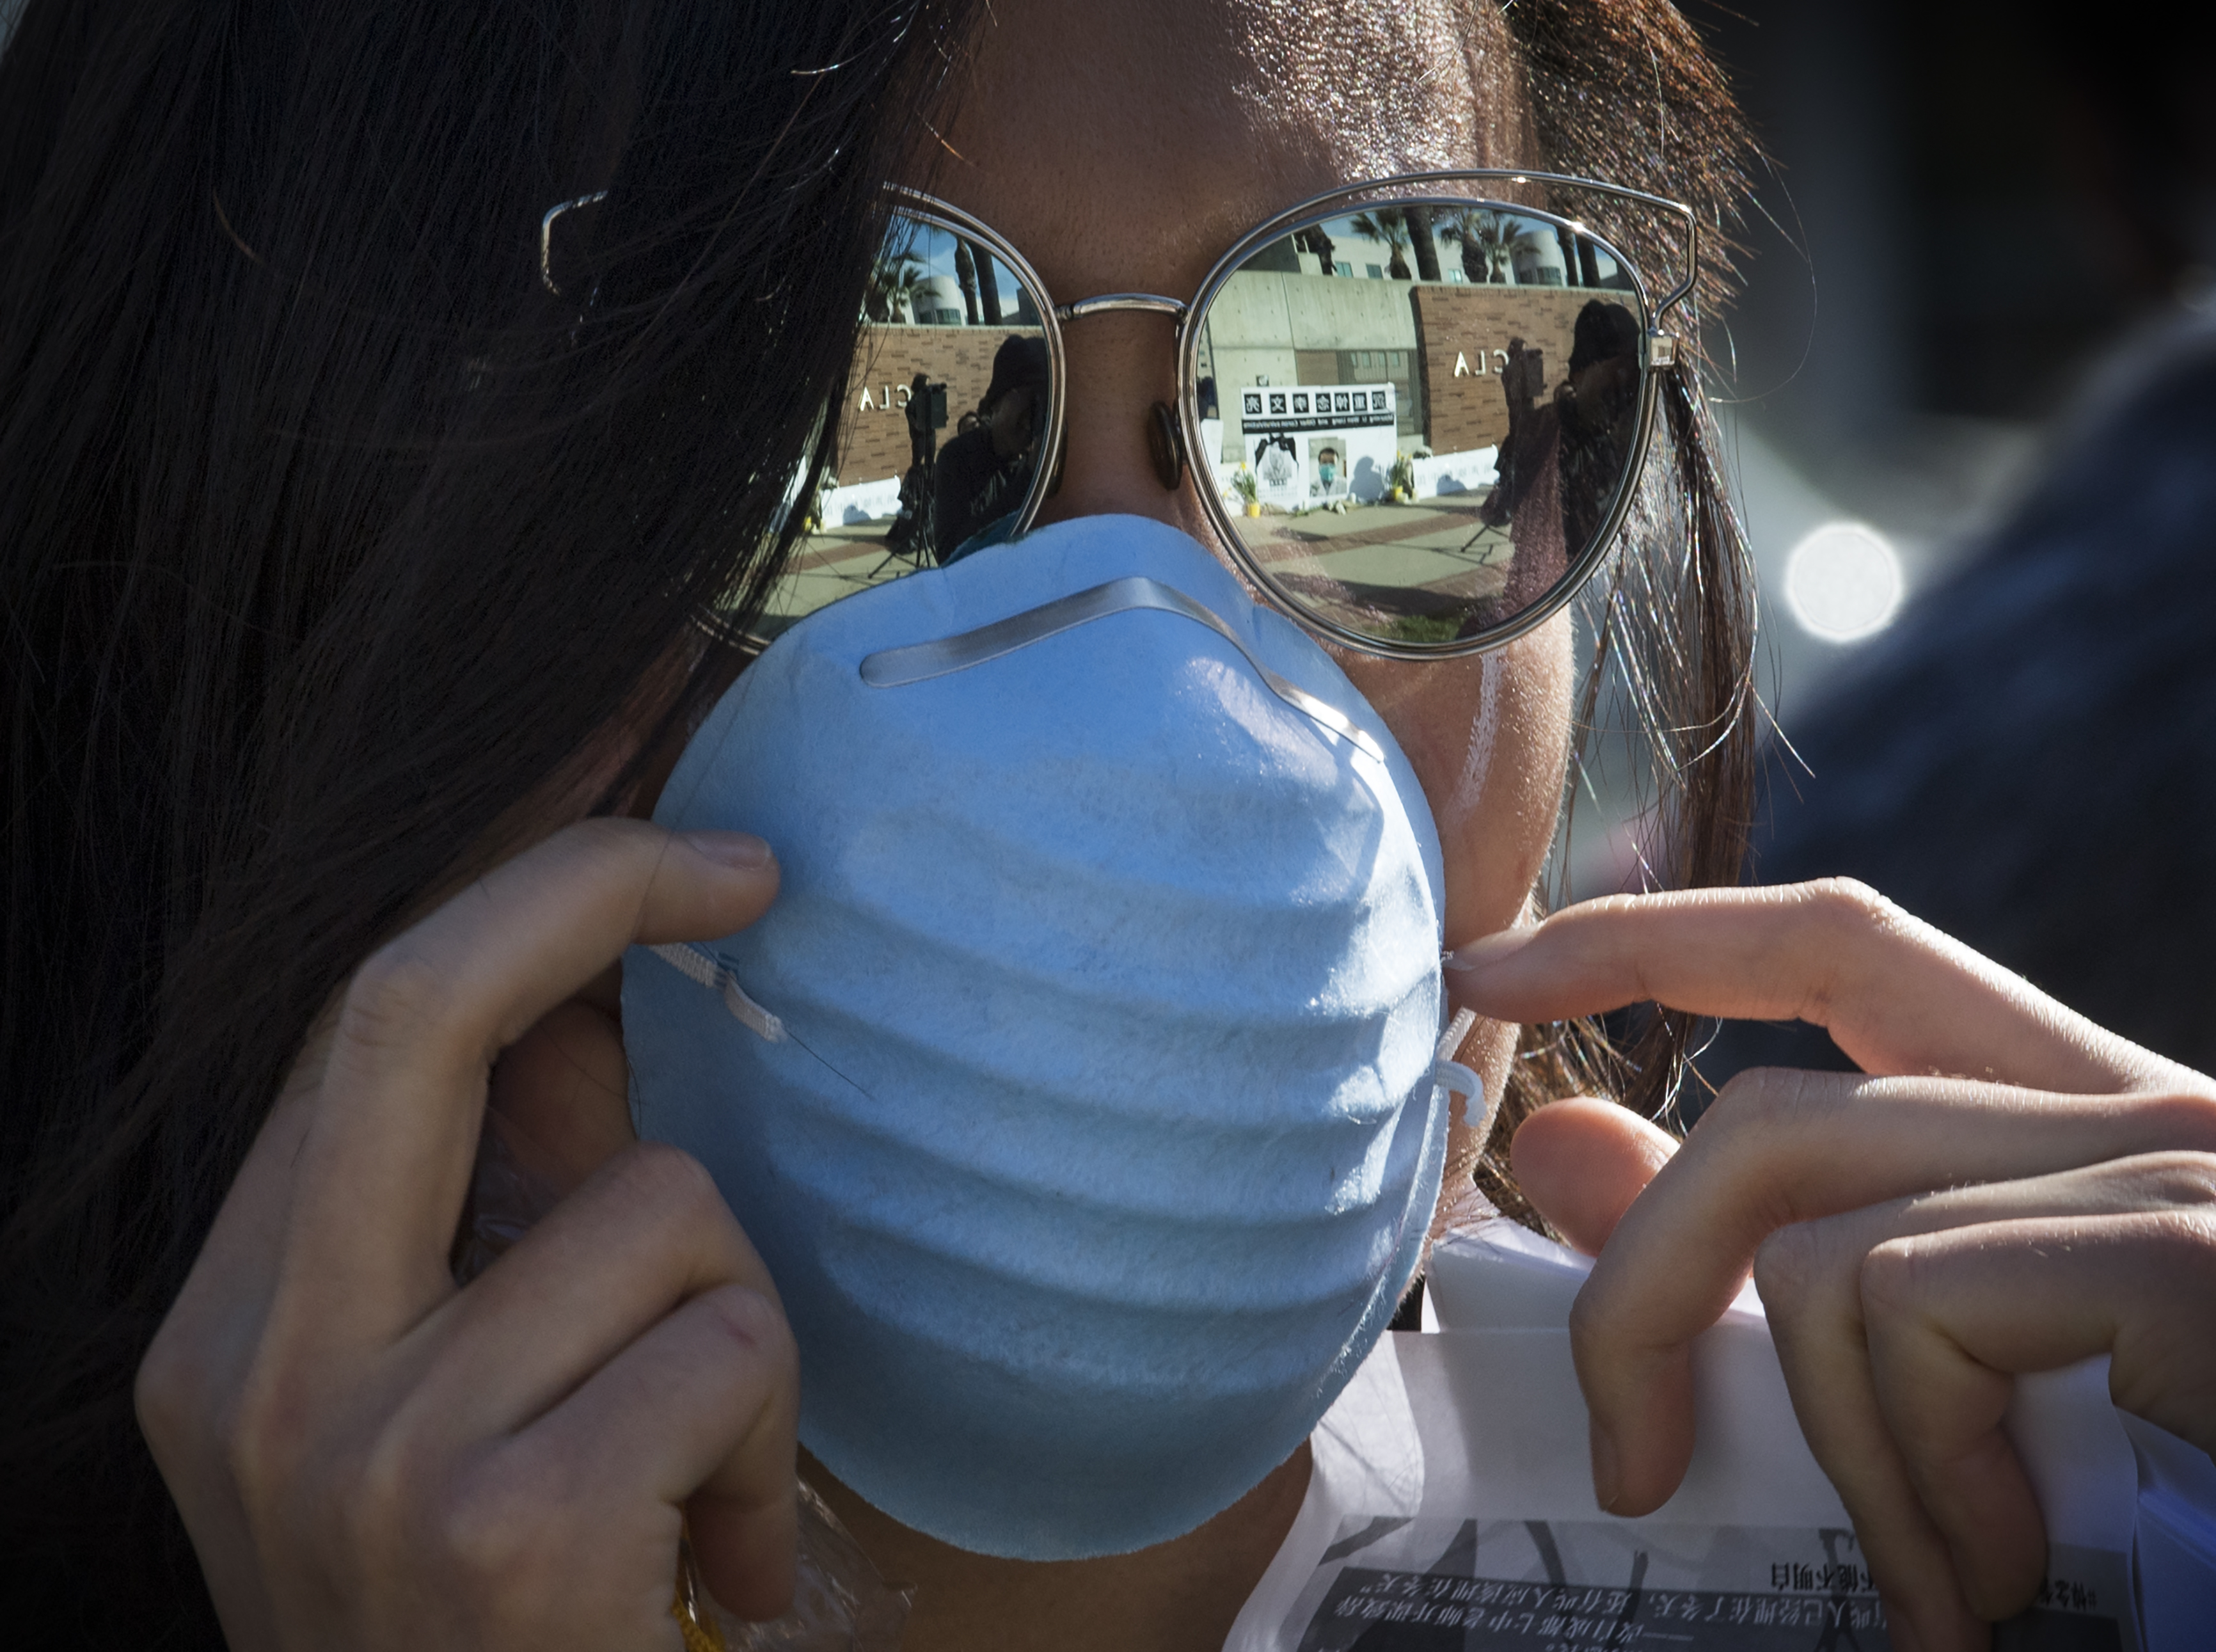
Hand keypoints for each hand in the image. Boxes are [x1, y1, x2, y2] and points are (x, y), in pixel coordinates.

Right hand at [136, 819, 794, 1651]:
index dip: (504, 859)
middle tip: (750, 875)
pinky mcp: (497, 1529)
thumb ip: (509, 1223)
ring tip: (708, 1483)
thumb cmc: (504, 1622)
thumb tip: (611, 998)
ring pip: (666, 1213)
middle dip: (598, 884)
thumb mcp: (453, 1411)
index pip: (358, 1012)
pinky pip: (728, 1351)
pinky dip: (771, 1449)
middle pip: (417, 1003)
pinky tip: (721, 1560)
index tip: (634, 747)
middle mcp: (252, 1365)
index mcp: (235, 1321)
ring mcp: (359, 1450)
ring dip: (744, 1339)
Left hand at [1450, 879, 2215, 1651]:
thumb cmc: (2189, 1518)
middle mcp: (2131, 1117)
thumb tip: (1552, 1152)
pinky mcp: (2192, 1258)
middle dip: (1638, 1283)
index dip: (1650, 936)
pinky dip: (1901, 1472)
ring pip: (1822, 1231)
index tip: (1485, 962)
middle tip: (1619, 1463)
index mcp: (2074, 1128)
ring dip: (1816, 1446)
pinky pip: (1911, 1309)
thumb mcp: (1957, 1378)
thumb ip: (1770, 1258)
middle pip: (1773, 1118)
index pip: (1838, 946)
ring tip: (1918, 1595)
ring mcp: (2169, 1179)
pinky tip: (1990, 1585)